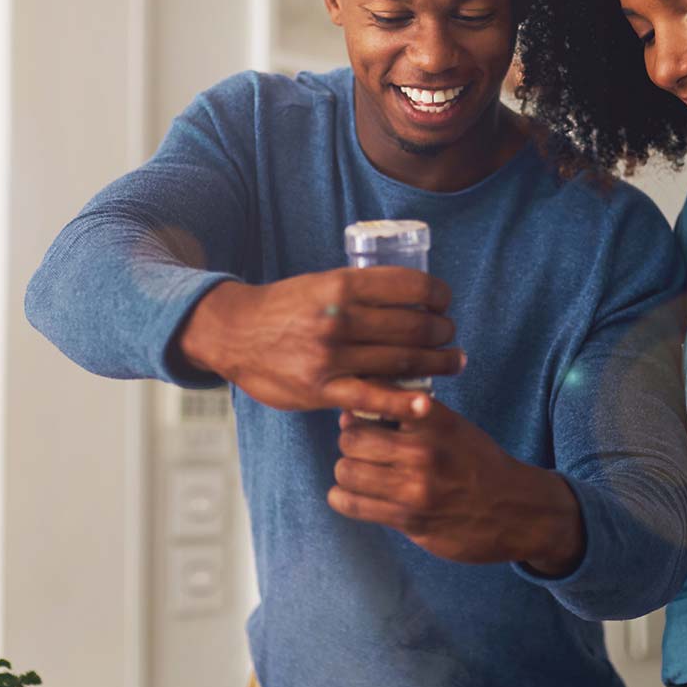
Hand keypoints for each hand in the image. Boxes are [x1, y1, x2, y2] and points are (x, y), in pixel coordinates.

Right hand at [176, 267, 461, 413]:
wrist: (234, 333)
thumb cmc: (284, 308)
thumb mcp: (321, 283)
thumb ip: (360, 290)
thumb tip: (411, 297)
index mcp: (342, 285)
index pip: (409, 287)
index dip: (438, 295)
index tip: (444, 303)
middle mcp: (339, 318)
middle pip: (413, 327)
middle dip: (442, 331)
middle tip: (450, 335)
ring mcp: (331, 357)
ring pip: (401, 361)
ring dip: (437, 363)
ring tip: (452, 362)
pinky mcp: (321, 390)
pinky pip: (372, 398)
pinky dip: (404, 403)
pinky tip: (427, 403)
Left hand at [326, 396, 583, 572]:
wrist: (518, 510)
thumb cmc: (478, 463)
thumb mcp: (452, 426)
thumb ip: (406, 417)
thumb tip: (348, 412)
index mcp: (433, 419)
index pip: (372, 400)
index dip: (358, 410)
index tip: (361, 419)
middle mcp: (423, 451)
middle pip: (351, 438)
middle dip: (350, 443)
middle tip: (360, 450)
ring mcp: (415, 488)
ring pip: (347, 471)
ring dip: (347, 472)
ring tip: (359, 474)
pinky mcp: (410, 520)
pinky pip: (353, 504)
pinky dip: (344, 498)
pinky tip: (351, 496)